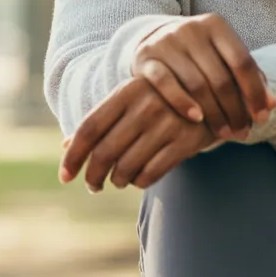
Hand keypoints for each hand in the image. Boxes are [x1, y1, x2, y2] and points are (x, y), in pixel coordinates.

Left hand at [59, 77, 215, 191]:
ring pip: (126, 168)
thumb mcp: (130, 100)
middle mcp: (144, 105)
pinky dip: (139, 182)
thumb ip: (100, 120)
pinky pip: (150, 175)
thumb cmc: (159, 99)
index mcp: (126, 91)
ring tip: (118, 179)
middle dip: (93, 176)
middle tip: (92, 185)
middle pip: (105, 152)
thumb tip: (64, 145)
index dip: (73, 155)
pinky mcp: (185, 142)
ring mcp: (166, 123)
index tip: (64, 177)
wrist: (211, 94)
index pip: (89, 128)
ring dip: (117, 180)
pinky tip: (140, 177)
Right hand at [131, 14, 275, 139]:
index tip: (262, 118)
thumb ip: (248, 77)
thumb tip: (270, 106)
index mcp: (216, 25)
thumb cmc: (200, 54)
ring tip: (224, 133)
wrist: (156, 39)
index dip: (255, 93)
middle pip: (221, 78)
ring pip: (197, 85)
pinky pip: (166, 84)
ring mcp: (167, 42)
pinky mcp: (147, 57)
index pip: (242, 61)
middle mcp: (191, 29)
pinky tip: (197, 119)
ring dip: (214, 115)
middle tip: (243, 133)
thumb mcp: (224, 56)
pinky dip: (183, 103)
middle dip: (235, 110)